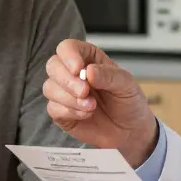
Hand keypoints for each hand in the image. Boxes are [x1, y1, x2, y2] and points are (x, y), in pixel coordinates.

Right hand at [42, 39, 158, 165]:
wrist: (130, 132)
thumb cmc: (129, 103)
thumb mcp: (127, 85)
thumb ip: (109, 76)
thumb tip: (88, 71)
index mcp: (89, 59)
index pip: (68, 48)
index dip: (69, 56)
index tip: (78, 69)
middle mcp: (73, 73)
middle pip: (53, 65)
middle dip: (67, 80)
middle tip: (85, 92)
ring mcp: (66, 93)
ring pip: (49, 88)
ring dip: (69, 98)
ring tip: (92, 106)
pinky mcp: (62, 112)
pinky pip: (52, 108)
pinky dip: (69, 112)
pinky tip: (86, 114)